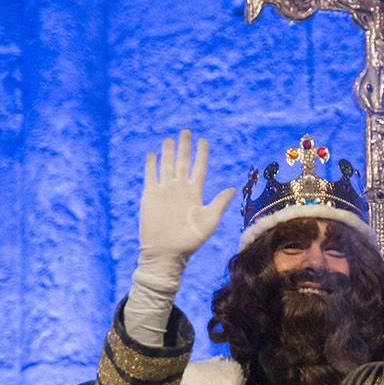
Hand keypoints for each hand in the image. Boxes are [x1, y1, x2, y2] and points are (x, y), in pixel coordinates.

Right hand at [124, 130, 235, 345]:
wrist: (167, 253)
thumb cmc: (190, 241)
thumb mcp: (209, 220)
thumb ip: (219, 203)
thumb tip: (233, 188)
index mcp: (194, 193)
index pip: (199, 168)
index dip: (201, 154)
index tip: (203, 140)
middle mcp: (180, 189)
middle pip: (183, 162)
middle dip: (185, 147)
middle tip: (186, 131)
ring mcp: (164, 191)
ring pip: (167, 165)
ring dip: (168, 152)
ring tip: (169, 138)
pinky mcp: (150, 195)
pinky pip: (150, 176)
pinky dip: (151, 164)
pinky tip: (152, 154)